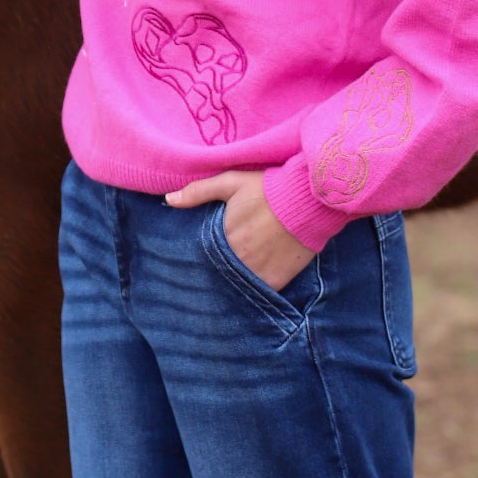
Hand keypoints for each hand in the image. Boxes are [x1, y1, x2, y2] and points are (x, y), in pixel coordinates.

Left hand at [166, 169, 313, 291]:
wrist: (310, 200)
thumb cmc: (269, 189)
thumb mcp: (231, 182)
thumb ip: (198, 191)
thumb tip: (168, 200)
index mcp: (221, 237)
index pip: (201, 255)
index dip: (198, 257)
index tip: (196, 258)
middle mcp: (236, 260)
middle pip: (216, 273)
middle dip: (212, 273)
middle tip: (212, 273)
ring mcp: (256, 273)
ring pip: (235, 285)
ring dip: (231, 283)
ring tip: (228, 282)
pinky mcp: (275, 282)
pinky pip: (257, 294)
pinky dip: (252, 292)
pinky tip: (248, 287)